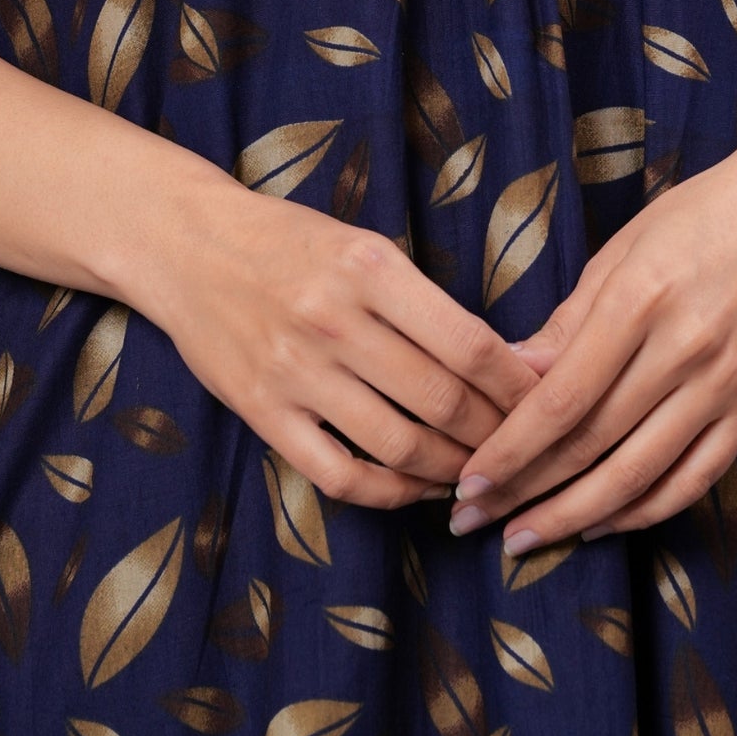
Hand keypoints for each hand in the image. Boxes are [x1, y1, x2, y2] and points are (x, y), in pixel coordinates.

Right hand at [140, 170, 546, 509]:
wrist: (188, 245)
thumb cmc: (290, 241)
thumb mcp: (364, 247)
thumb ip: (426, 303)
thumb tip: (510, 360)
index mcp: (370, 267)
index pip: (470, 343)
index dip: (518, 386)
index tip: (549, 403)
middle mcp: (335, 320)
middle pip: (442, 401)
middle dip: (495, 436)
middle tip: (523, 450)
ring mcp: (295, 371)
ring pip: (398, 446)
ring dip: (450, 470)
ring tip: (476, 473)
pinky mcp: (262, 412)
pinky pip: (339, 475)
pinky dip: (389, 494)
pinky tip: (416, 490)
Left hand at [445, 118, 736, 549]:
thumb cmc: (702, 214)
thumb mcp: (624, 247)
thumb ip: (569, 318)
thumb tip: (510, 372)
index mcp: (641, 298)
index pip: (562, 398)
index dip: (510, 450)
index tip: (468, 482)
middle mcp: (685, 349)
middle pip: (592, 444)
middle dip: (525, 491)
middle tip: (472, 521)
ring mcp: (725, 386)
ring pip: (638, 476)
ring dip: (574, 517)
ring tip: (525, 539)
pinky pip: (692, 480)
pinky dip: (642, 512)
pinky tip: (600, 524)